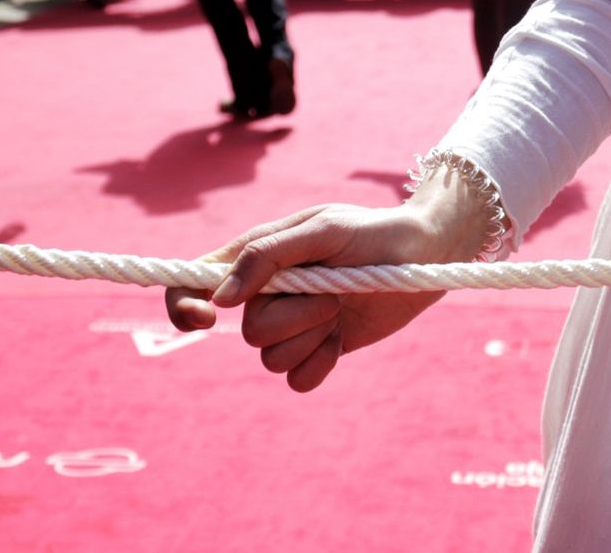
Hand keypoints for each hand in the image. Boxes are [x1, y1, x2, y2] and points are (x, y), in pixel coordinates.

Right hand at [164, 202, 470, 392]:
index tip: (206, 319)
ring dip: (312, 336)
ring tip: (342, 306)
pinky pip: (297, 380)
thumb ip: (269, 255)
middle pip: (250, 331)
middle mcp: (268, 294)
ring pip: (271, 359)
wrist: (425, 256)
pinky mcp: (318, 350)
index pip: (195, 283)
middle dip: (294, 316)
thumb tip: (221, 297)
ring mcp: (294, 324)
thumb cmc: (375, 232)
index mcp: (258, 257)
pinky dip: (321, 362)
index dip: (184, 305)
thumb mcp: (324, 230)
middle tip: (332, 290)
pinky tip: (343, 338)